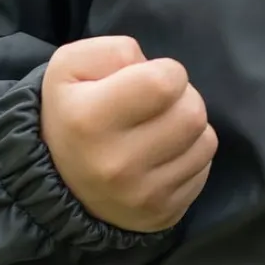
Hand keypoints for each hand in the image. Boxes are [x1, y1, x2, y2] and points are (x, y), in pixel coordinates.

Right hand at [40, 35, 216, 231]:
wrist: (58, 183)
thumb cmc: (72, 114)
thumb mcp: (70, 67)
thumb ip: (113, 51)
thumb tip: (152, 66)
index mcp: (91, 120)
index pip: (165, 81)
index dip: (165, 71)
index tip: (148, 80)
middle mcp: (117, 164)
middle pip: (192, 112)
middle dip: (182, 98)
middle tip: (158, 104)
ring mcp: (142, 195)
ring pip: (206, 140)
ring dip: (190, 127)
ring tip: (161, 128)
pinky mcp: (163, 214)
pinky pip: (203, 169)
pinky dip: (190, 155)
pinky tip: (163, 155)